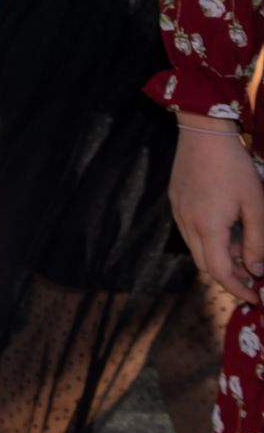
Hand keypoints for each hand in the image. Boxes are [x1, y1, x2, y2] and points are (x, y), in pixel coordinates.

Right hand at [171, 116, 263, 303]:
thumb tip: (257, 271)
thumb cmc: (234, 167)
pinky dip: (209, 239)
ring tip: (243, 248)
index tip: (254, 298)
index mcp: (207, 227)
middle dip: (229, 275)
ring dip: (219, 256)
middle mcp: (187, 223)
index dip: (238, 289)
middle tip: (253, 275)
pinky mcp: (176, 201)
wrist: (203, 134)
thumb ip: (257, 242)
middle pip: (204, 264)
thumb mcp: (256, 205)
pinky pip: (191, 231)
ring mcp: (178, 212)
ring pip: (197, 248)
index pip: (219, 272)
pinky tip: (226, 227)